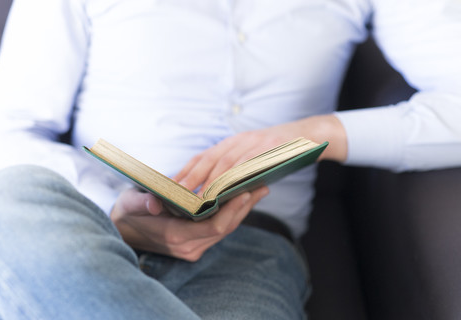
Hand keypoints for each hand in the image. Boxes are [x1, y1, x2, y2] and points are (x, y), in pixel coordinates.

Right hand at [110, 187, 268, 261]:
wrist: (123, 231)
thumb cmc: (128, 213)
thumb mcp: (131, 204)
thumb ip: (143, 204)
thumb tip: (155, 203)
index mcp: (175, 236)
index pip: (212, 227)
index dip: (231, 210)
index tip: (246, 191)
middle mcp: (189, 246)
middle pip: (225, 228)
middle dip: (243, 207)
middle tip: (261, 185)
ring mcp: (194, 247)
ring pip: (225, 229)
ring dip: (242, 210)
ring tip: (259, 188)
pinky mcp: (196, 243)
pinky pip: (219, 228)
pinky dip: (232, 213)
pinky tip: (243, 198)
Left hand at [173, 114, 346, 192]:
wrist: (308, 137)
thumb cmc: (278, 151)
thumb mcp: (253, 155)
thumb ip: (235, 168)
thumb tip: (215, 190)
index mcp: (232, 143)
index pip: (203, 156)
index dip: (185, 171)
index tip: (171, 187)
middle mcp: (239, 141)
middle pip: (209, 159)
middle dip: (190, 177)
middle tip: (176, 195)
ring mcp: (255, 144)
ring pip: (227, 162)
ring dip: (210, 181)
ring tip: (197, 199)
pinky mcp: (270, 149)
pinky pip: (250, 164)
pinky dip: (237, 178)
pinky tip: (227, 191)